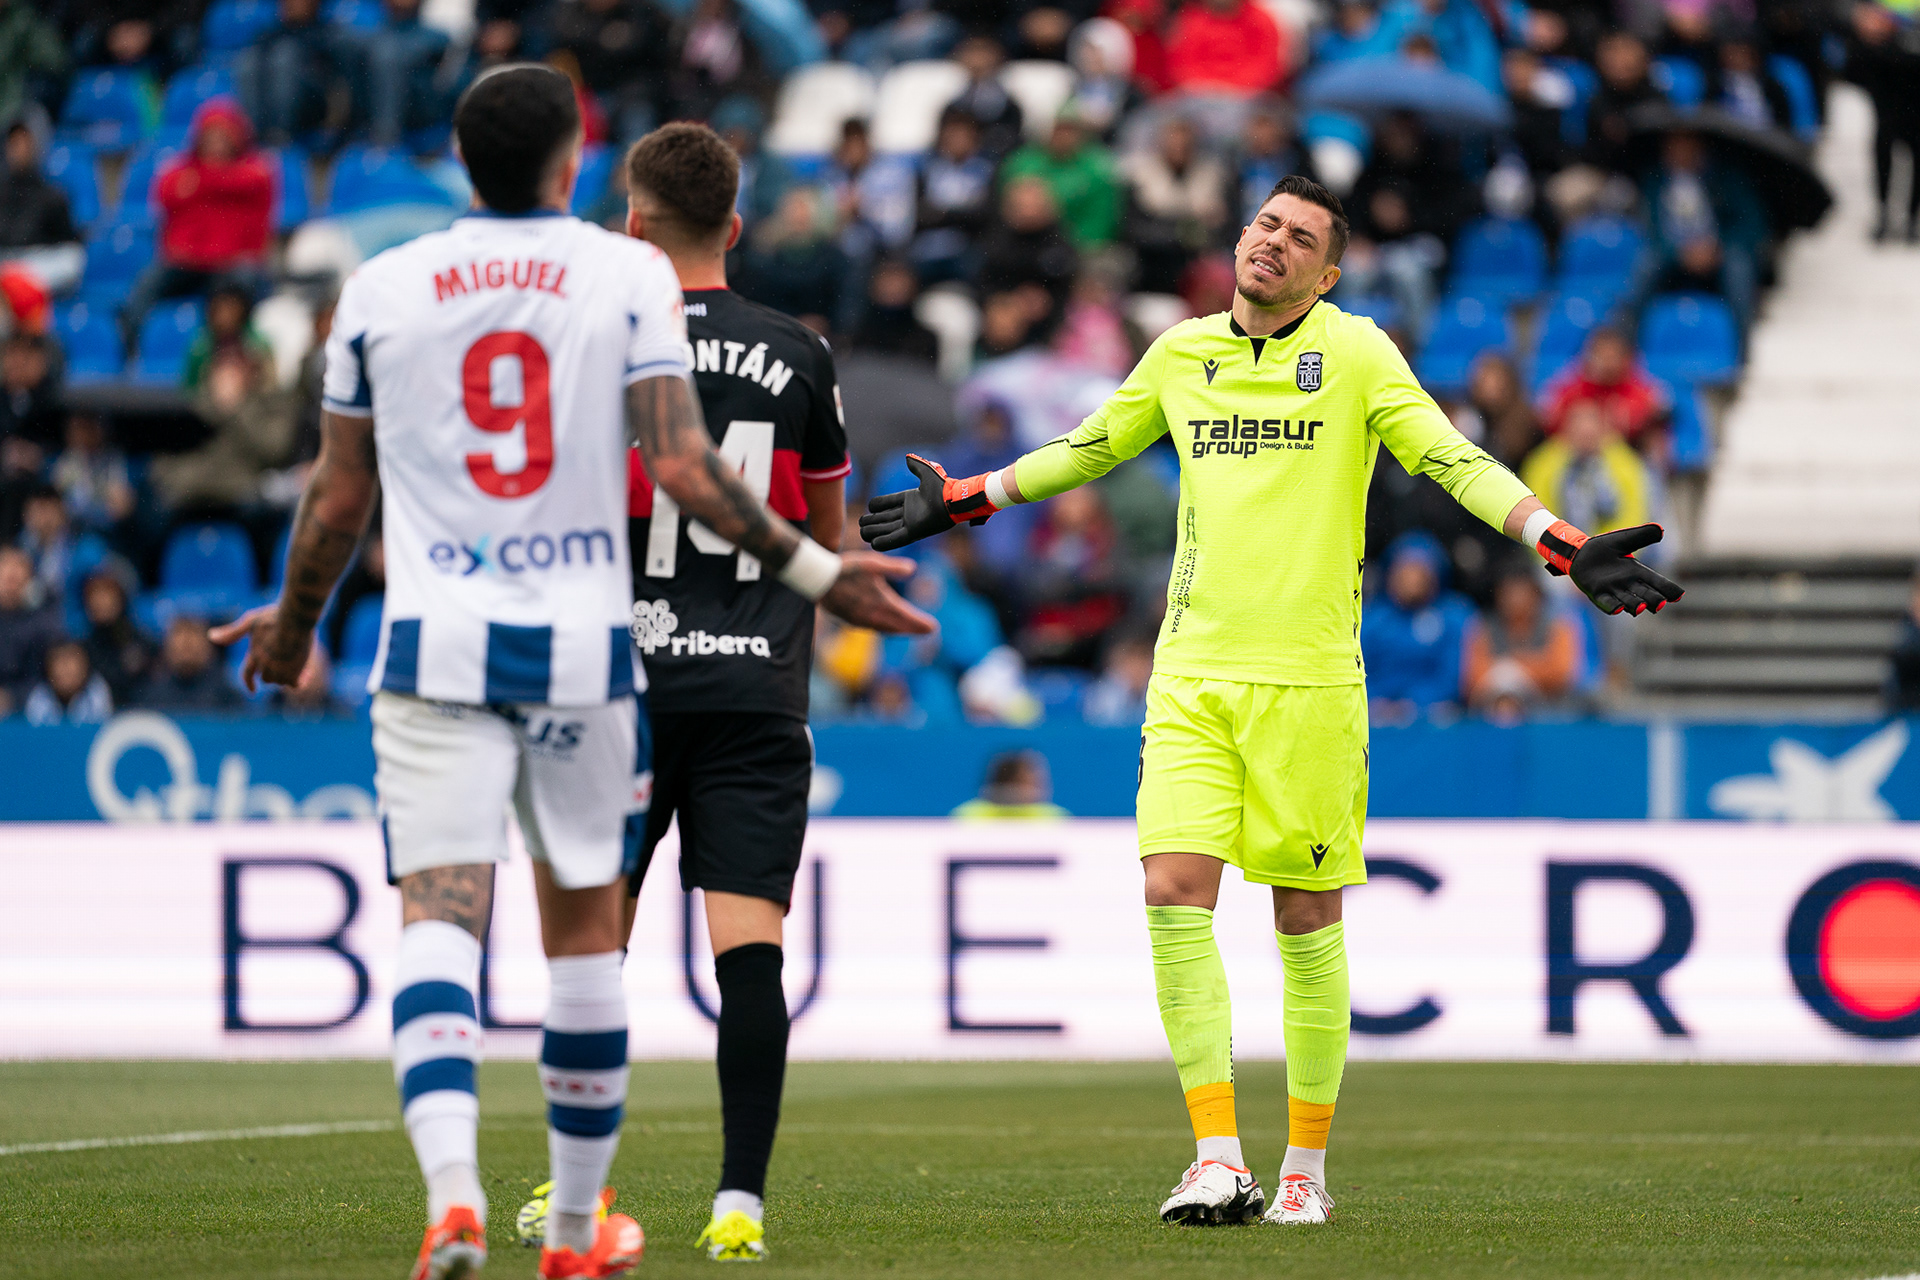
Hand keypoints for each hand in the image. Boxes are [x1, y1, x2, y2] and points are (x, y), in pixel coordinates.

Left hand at [209, 603, 313, 691]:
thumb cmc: (275, 616)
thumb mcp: (251, 621)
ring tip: (295, 662)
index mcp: (254, 654)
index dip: (249, 683)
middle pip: (266, 678)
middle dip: (272, 673)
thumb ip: (233, 632)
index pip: (247, 674)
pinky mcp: (294, 672)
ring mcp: (279, 670)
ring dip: (286, 675)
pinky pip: (295, 684)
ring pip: (280, 681)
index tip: (252, 690)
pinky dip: (299, 679)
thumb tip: (210, 636)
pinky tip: (306, 671)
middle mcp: (264, 665)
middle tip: (284, 662)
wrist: (296, 618)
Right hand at [820, 550, 937, 634]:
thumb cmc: (846, 568)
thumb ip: (893, 567)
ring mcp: (861, 620)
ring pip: (885, 629)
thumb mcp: (872, 563)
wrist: (818, 580)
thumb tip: (913, 568)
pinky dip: (884, 629)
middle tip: (928, 632)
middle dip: (913, 629)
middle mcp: (873, 616)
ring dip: (899, 630)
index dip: (920, 622)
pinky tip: (884, 626)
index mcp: (881, 602)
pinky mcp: (850, 620)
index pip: (906, 616)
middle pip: (898, 626)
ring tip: (909, 630)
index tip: (933, 628)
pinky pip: (873, 628)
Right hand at [859, 455, 999, 551]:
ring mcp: (910, 523)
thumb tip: (907, 457)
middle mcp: (909, 513)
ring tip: (862, 533)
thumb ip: (916, 465)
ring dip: (874, 531)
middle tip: (861, 522)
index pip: (888, 502)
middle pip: (884, 518)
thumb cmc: (943, 487)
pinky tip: (873, 543)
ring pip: (887, 528)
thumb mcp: (927, 472)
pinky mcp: (913, 533)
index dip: (878, 505)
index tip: (870, 507)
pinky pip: (895, 539)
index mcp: (910, 499)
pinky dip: (884, 541)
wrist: (953, 500)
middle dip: (872, 520)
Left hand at [1539, 522, 1684, 615]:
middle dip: (1654, 600)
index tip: (1678, 596)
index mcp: (1638, 572)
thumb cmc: (1604, 547)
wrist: (1579, 551)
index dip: (1668, 590)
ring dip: (1636, 605)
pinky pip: (1607, 603)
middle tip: (1661, 603)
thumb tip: (1661, 530)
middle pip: (1646, 595)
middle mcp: (1628, 584)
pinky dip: (1613, 607)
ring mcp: (1613, 590)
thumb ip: (1642, 536)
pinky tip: (1619, 609)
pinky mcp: (1597, 593)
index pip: (1658, 582)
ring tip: (1643, 607)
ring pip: (1629, 601)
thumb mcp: (1624, 539)